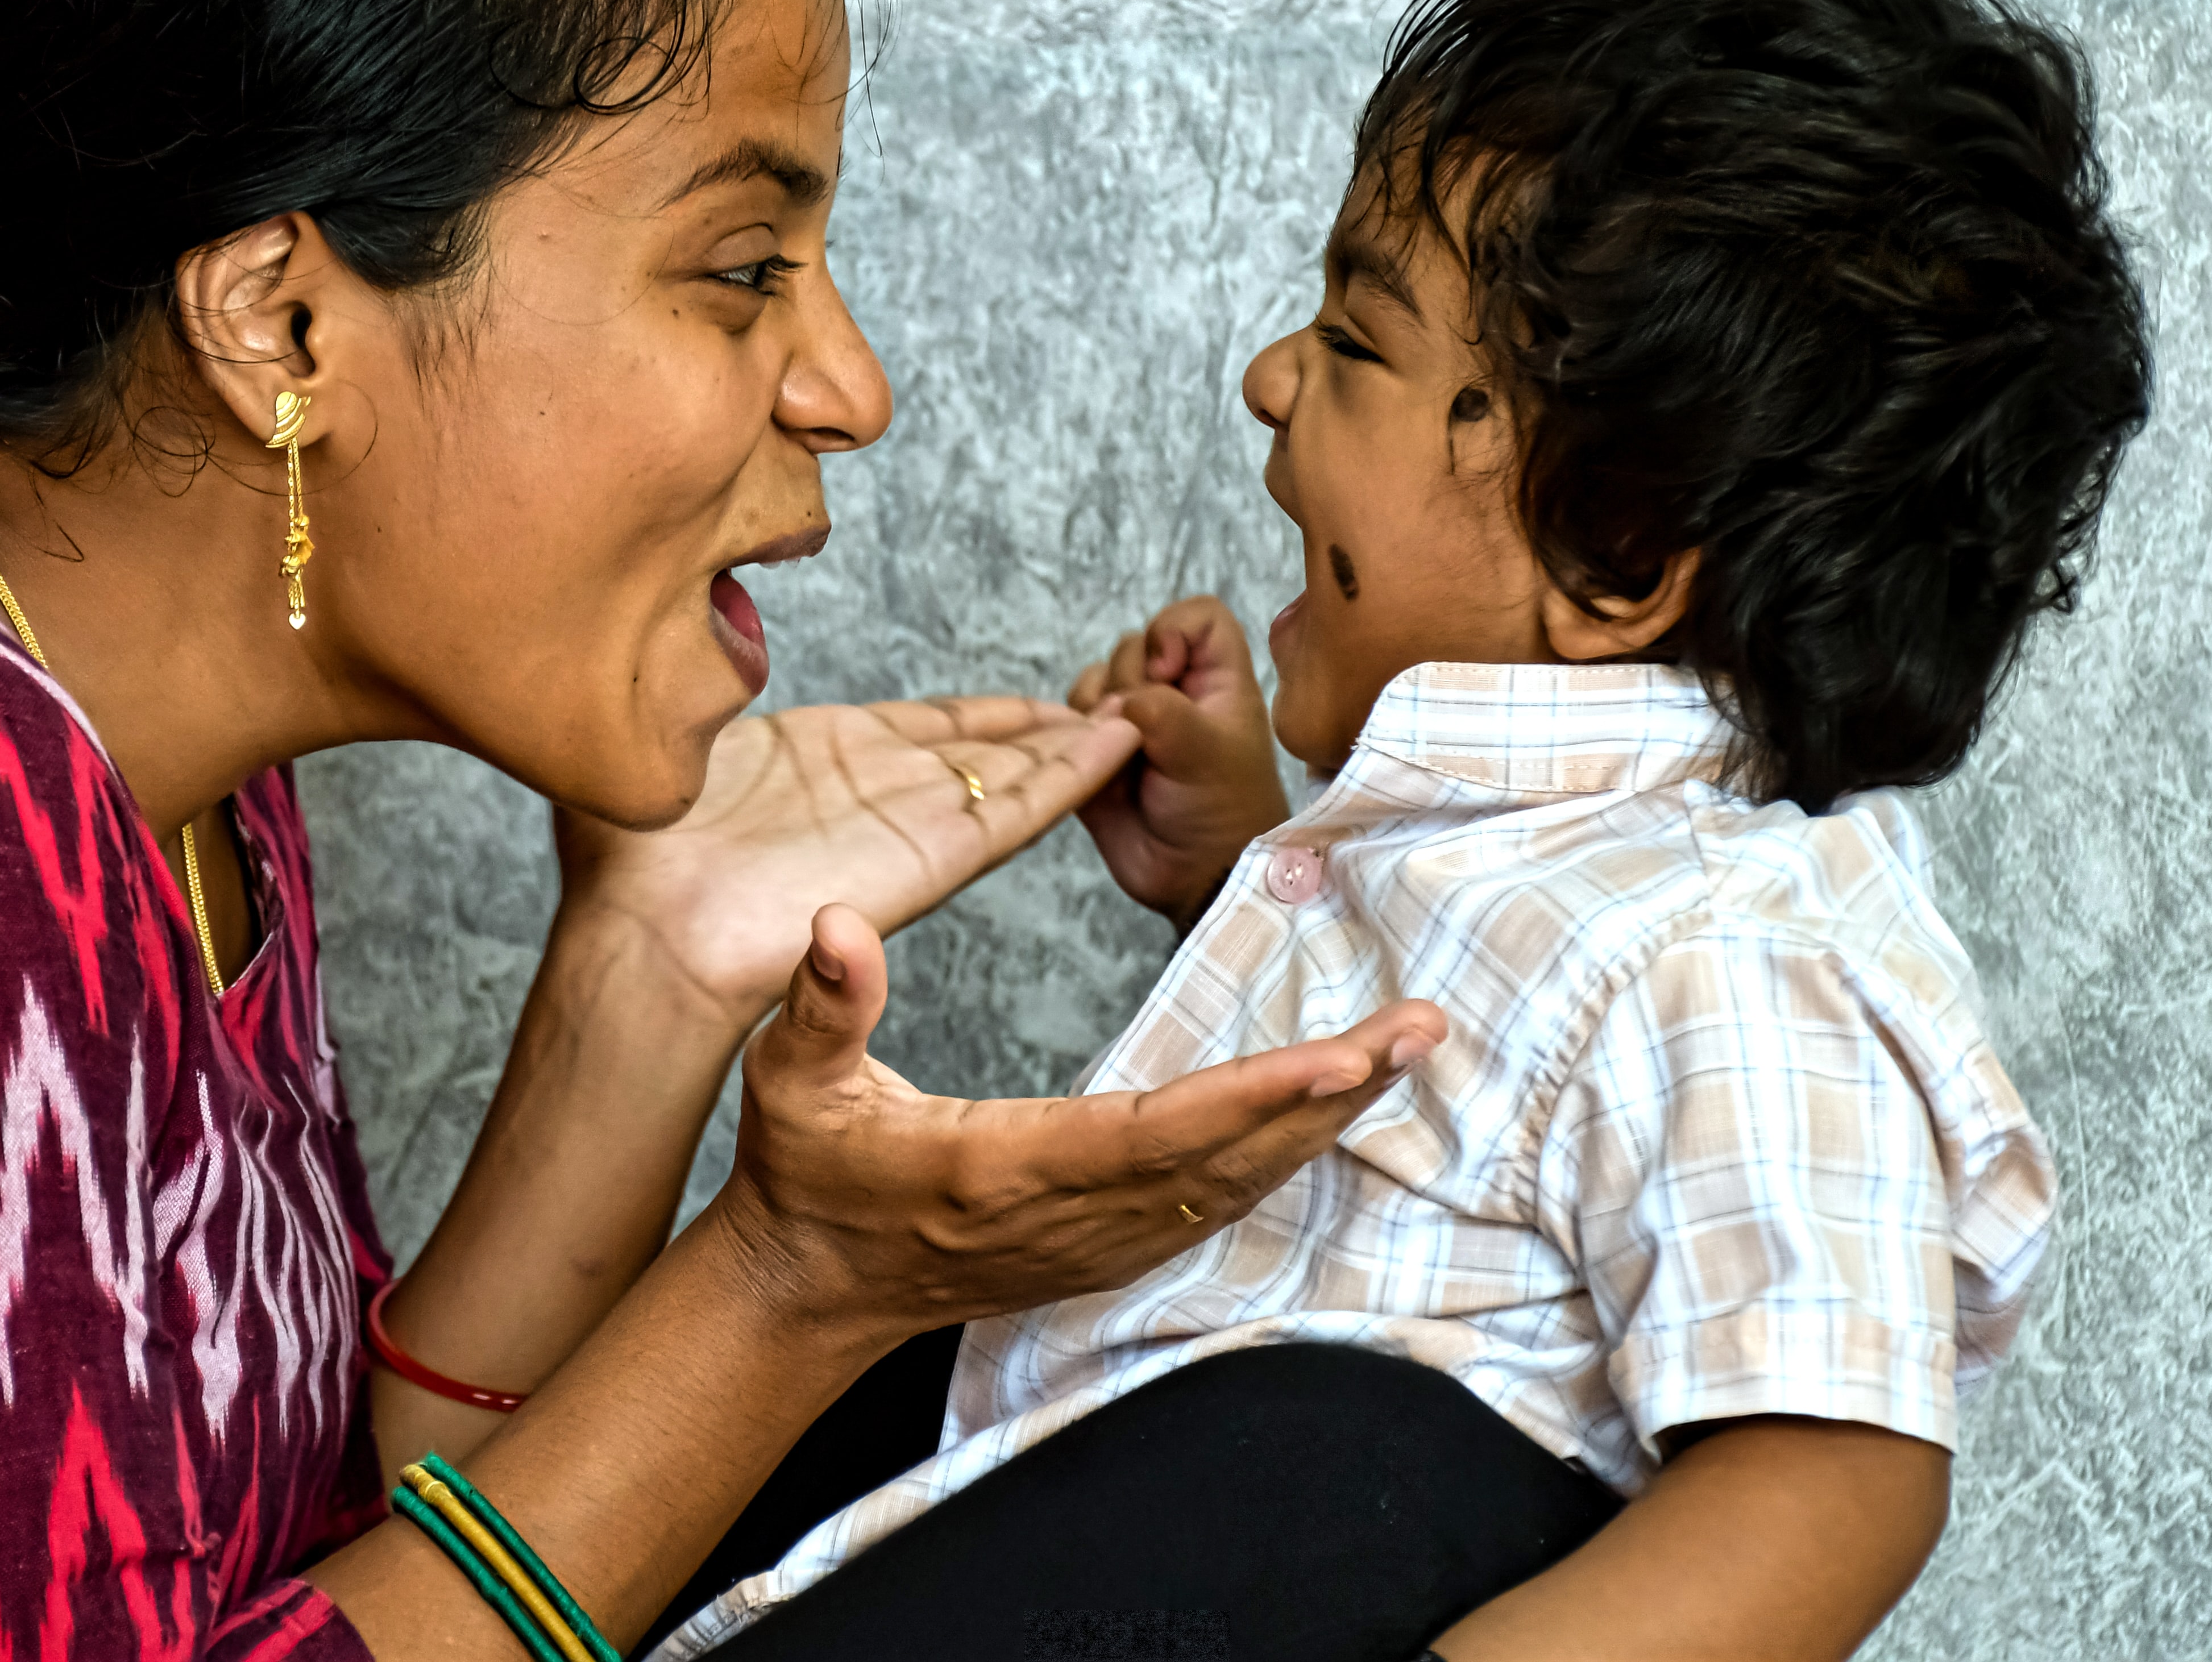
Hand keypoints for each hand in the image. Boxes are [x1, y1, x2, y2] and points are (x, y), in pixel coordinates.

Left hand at [553, 699, 1144, 1030]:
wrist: (645, 941)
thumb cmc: (630, 862)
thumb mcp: (661, 746)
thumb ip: (689, 699)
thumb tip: (683, 652)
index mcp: (815, 759)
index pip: (918, 730)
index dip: (977, 717)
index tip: (1027, 703)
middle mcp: (868, 793)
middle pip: (977, 754)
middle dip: (1036, 732)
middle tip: (1104, 706)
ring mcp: (902, 827)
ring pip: (1007, 778)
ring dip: (1068, 750)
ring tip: (1129, 723)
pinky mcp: (928, 858)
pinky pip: (1012, 811)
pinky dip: (1066, 777)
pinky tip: (1112, 747)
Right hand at [713, 904, 1445, 1334]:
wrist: (807, 1291)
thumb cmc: (804, 1179)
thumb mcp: (791, 1084)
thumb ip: (822, 1002)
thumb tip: (835, 920)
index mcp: (1008, 1166)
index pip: (1156, 1129)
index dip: (1256, 1096)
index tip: (1341, 1056)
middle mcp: (1072, 1213)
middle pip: (1229, 1155)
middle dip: (1333, 1093)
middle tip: (1420, 1027)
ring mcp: (1095, 1240)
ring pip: (1236, 1181)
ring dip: (1324, 1120)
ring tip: (1400, 1054)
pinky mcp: (1102, 1247)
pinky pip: (1214, 1201)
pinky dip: (1281, 1154)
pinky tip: (1328, 1114)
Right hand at [1070, 595, 1292, 931]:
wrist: (1195, 880)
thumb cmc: (1222, 813)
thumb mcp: (1208, 753)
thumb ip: (1164, 711)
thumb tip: (1117, 700)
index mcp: (1218, 682)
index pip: (1198, 617)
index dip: (1173, 630)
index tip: (1166, 673)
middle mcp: (1176, 693)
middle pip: (1135, 645)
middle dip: (1128, 679)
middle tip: (1141, 729)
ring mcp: (1135, 721)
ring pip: (1098, 678)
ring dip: (1098, 705)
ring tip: (1117, 749)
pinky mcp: (1098, 749)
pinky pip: (1071, 716)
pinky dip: (1073, 728)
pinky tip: (1091, 757)